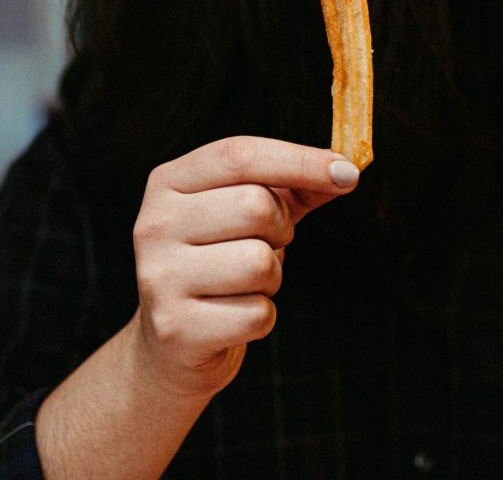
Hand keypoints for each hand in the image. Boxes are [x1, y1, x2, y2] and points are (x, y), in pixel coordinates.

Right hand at [128, 136, 359, 397]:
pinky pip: (256, 314)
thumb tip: (345, 173)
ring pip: (259, 262)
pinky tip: (233, 317)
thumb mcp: (247, 216)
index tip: (348, 173)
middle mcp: (154, 224)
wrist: (170, 347)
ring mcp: (160, 276)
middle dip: (281, 230)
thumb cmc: (218, 264)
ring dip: (271, 278)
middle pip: (255, 206)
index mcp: (168, 183)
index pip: (239, 155)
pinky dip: (260, 318)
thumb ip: (293, 187)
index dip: (300, 160)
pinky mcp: (176, 327)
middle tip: (265, 246)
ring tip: (244, 284)